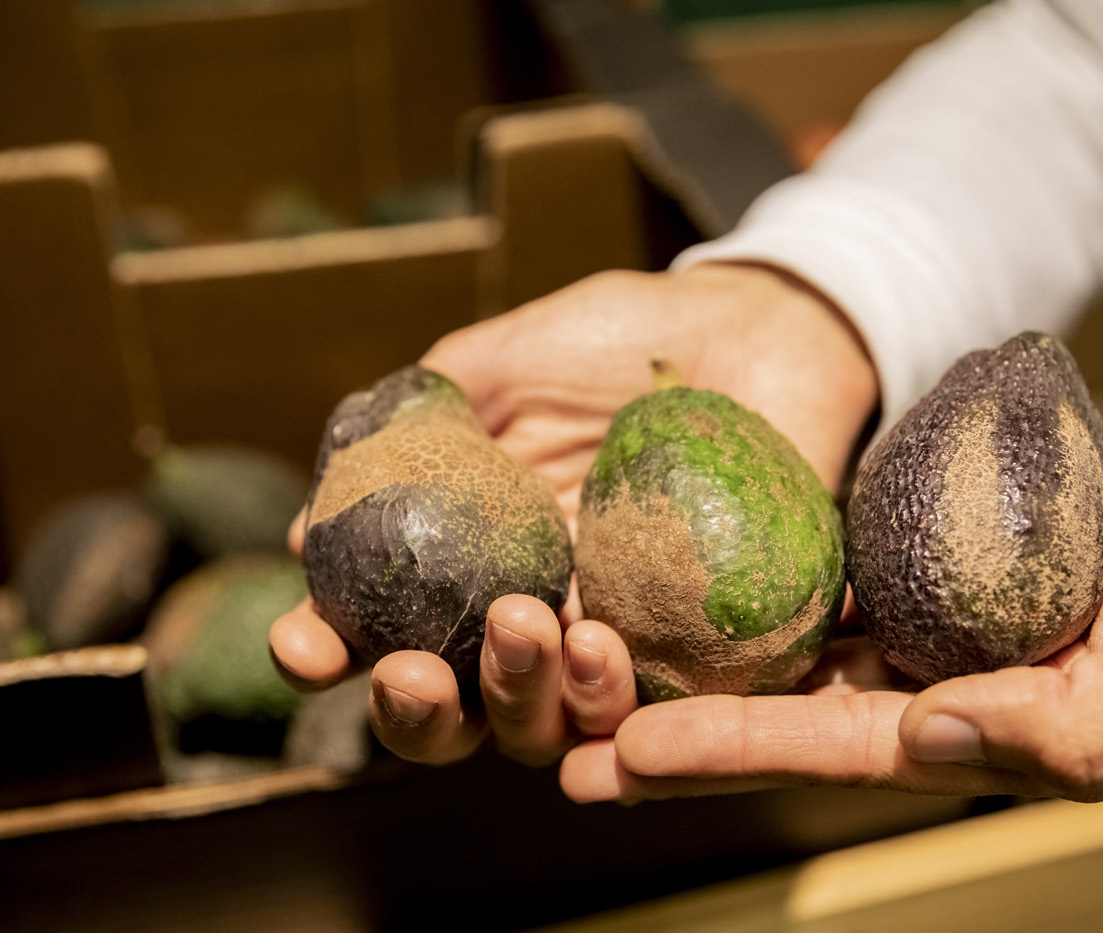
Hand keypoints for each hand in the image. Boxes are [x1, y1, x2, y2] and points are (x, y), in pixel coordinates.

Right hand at [269, 262, 878, 764]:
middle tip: (408, 671)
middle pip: (455, 716)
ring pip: (546, 729)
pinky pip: (654, 711)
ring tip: (526, 622)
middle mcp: (536, 616)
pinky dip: (613, 699)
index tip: (304, 641)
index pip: (386, 633)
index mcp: (475, 561)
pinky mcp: (705, 651)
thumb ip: (414, 431)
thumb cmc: (624, 340)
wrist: (757, 326)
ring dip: (515, 698)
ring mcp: (619, 638)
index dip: (331, 653)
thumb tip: (311, 527)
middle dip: (413, 714)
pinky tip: (596, 641)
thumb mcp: (499, 366)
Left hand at [559, 377, 1102, 801]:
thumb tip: (942, 745)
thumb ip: (1092, 715)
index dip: (741, 757)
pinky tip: (698, 586)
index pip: (859, 754)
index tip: (626, 758)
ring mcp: (962, 620)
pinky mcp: (959, 557)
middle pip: (805, 717)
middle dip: (686, 731)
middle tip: (563, 736)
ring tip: (599, 664)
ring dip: (708, 663)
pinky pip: (851, 578)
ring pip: (812, 653)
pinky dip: (772, 590)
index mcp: (1028, 725)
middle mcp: (978, 685)